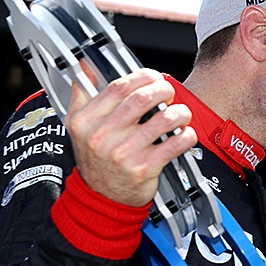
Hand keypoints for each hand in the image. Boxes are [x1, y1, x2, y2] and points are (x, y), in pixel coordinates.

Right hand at [66, 68, 196, 206]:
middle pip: (143, 99)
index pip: (118, 87)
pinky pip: (174, 144)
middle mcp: (102, 136)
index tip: (154, 77)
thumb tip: (85, 67)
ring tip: (181, 113)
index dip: (142, 76)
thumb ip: (82, 95)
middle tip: (170, 93)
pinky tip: (185, 134)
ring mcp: (123, 153)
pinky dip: (186, 135)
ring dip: (180, 112)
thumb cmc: (96, 160)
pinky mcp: (143, 169)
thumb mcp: (78, 126)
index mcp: (86, 121)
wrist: (101, 198)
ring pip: (163, 119)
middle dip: (164, 90)